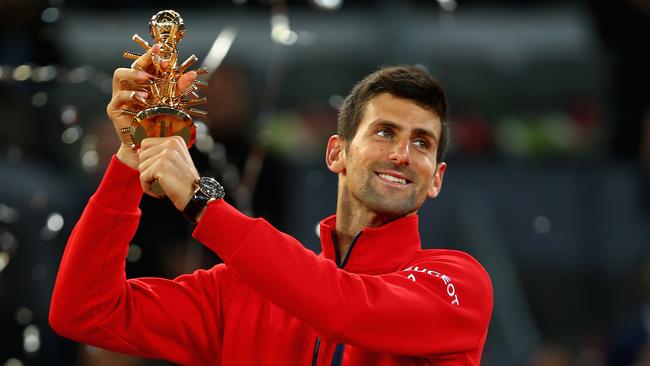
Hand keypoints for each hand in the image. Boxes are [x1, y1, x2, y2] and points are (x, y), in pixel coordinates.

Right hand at [107, 43, 196, 168]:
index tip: (166, 57)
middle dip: (144, 59)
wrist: (149, 150)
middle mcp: (131, 87)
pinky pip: (118, 97)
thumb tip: (192, 75)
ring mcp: (120, 97)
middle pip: (132, 65)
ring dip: (133, 73)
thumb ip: (180, 90)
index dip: (155, 57)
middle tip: (156, 57)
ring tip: (146, 78)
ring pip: (119, 75)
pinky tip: (143, 97)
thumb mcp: (174, 107)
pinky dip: (130, 94)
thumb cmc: (161, 128)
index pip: (147, 64)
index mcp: (144, 84)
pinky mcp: (114, 110)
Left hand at [137, 136, 198, 210]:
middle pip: (142, 154)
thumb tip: (138, 150)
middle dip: (148, 169)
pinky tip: (159, 191)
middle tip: (162, 178)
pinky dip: (148, 187)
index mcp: (175, 140)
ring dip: (149, 179)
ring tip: (163, 183)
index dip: (148, 158)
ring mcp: (167, 154)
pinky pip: (143, 177)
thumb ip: (159, 153)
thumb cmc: (185, 181)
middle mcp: (172, 144)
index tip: (159, 169)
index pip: (146, 143)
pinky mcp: (161, 166)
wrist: (195, 195)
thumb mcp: (175, 160)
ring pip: (141, 166)